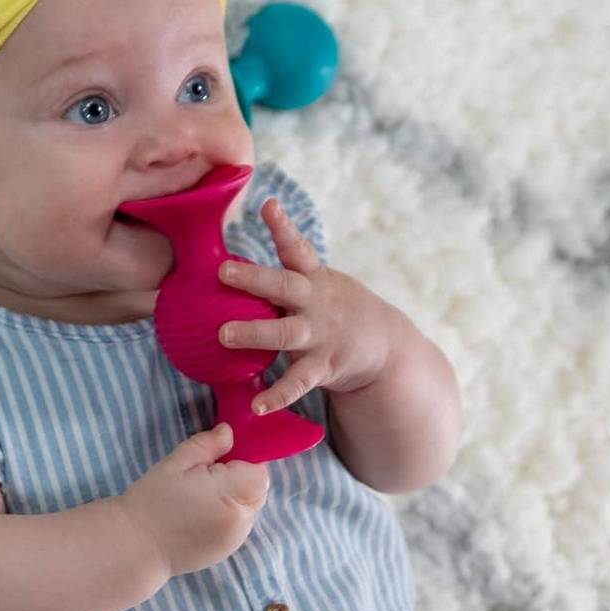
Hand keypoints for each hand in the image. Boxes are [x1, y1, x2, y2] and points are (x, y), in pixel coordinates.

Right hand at [115, 422, 269, 578]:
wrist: (135, 546)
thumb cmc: (153, 500)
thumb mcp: (176, 463)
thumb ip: (207, 445)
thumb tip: (229, 432)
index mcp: (231, 496)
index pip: (259, 471)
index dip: (242, 461)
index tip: (217, 462)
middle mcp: (241, 521)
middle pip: (257, 490)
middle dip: (239, 479)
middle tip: (204, 478)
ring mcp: (236, 540)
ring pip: (248, 508)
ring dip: (234, 498)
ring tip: (199, 498)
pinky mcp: (227, 552)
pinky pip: (237, 524)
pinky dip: (226, 515)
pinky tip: (199, 515)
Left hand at [217, 197, 395, 414]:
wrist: (385, 347)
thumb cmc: (336, 307)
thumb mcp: (320, 280)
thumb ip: (289, 266)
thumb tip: (252, 231)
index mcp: (314, 278)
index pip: (297, 247)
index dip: (282, 226)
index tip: (268, 205)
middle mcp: (316, 303)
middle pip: (284, 286)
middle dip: (254, 278)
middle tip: (224, 272)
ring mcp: (320, 335)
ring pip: (285, 334)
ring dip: (255, 334)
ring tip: (224, 335)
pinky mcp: (323, 367)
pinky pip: (297, 383)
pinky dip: (277, 395)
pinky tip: (257, 405)